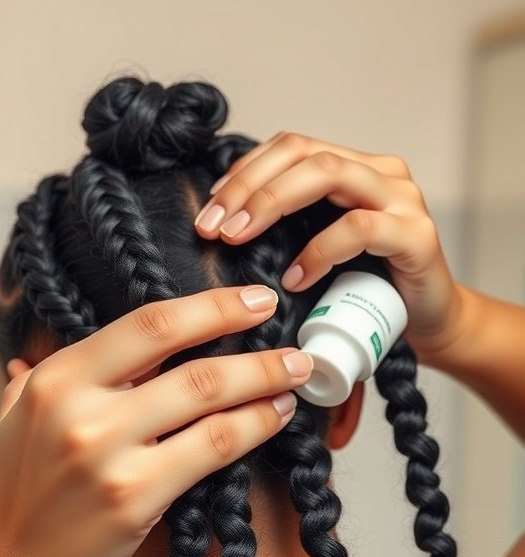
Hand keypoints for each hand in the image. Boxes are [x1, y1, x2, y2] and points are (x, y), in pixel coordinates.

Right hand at [0, 286, 312, 556]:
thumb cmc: (20, 492)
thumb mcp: (22, 414)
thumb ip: (58, 373)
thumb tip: (95, 345)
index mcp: (56, 378)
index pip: (147, 324)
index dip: (210, 307)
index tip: (251, 301)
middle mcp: (79, 408)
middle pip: (187, 359)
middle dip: (251, 345)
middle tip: (291, 342)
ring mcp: (108, 454)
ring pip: (206, 400)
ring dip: (263, 382)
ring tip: (294, 377)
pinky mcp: (134, 497)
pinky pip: (211, 450)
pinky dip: (252, 428)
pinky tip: (273, 417)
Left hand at [194, 133, 464, 360]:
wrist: (431, 324)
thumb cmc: (371, 292)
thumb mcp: (321, 254)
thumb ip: (291, 231)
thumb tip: (224, 230)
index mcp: (355, 168)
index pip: (291, 147)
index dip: (244, 172)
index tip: (209, 209)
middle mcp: (380, 172)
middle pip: (304, 153)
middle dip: (248, 186)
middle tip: (212, 227)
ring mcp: (402, 199)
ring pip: (329, 174)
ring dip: (272, 203)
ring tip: (238, 238)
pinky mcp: (416, 235)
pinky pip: (357, 228)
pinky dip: (318, 251)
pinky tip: (293, 278)